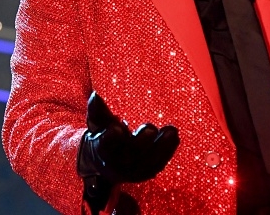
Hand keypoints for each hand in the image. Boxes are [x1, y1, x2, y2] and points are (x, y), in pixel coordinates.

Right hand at [77, 92, 178, 211]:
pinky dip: (167, 151)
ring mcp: (131, 172)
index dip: (111, 137)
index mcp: (102, 150)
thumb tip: (95, 95)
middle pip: (130, 155)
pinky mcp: (145, 174)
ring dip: (162, 147)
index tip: (118, 126)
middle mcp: (116, 164)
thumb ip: (98, 110)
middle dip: (141, 142)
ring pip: (148, 162)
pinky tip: (174, 137)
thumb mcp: (98, 124)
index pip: (105, 144)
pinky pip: (158, 165)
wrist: (105, 162)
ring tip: (172, 131)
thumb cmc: (102, 136)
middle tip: (151, 128)